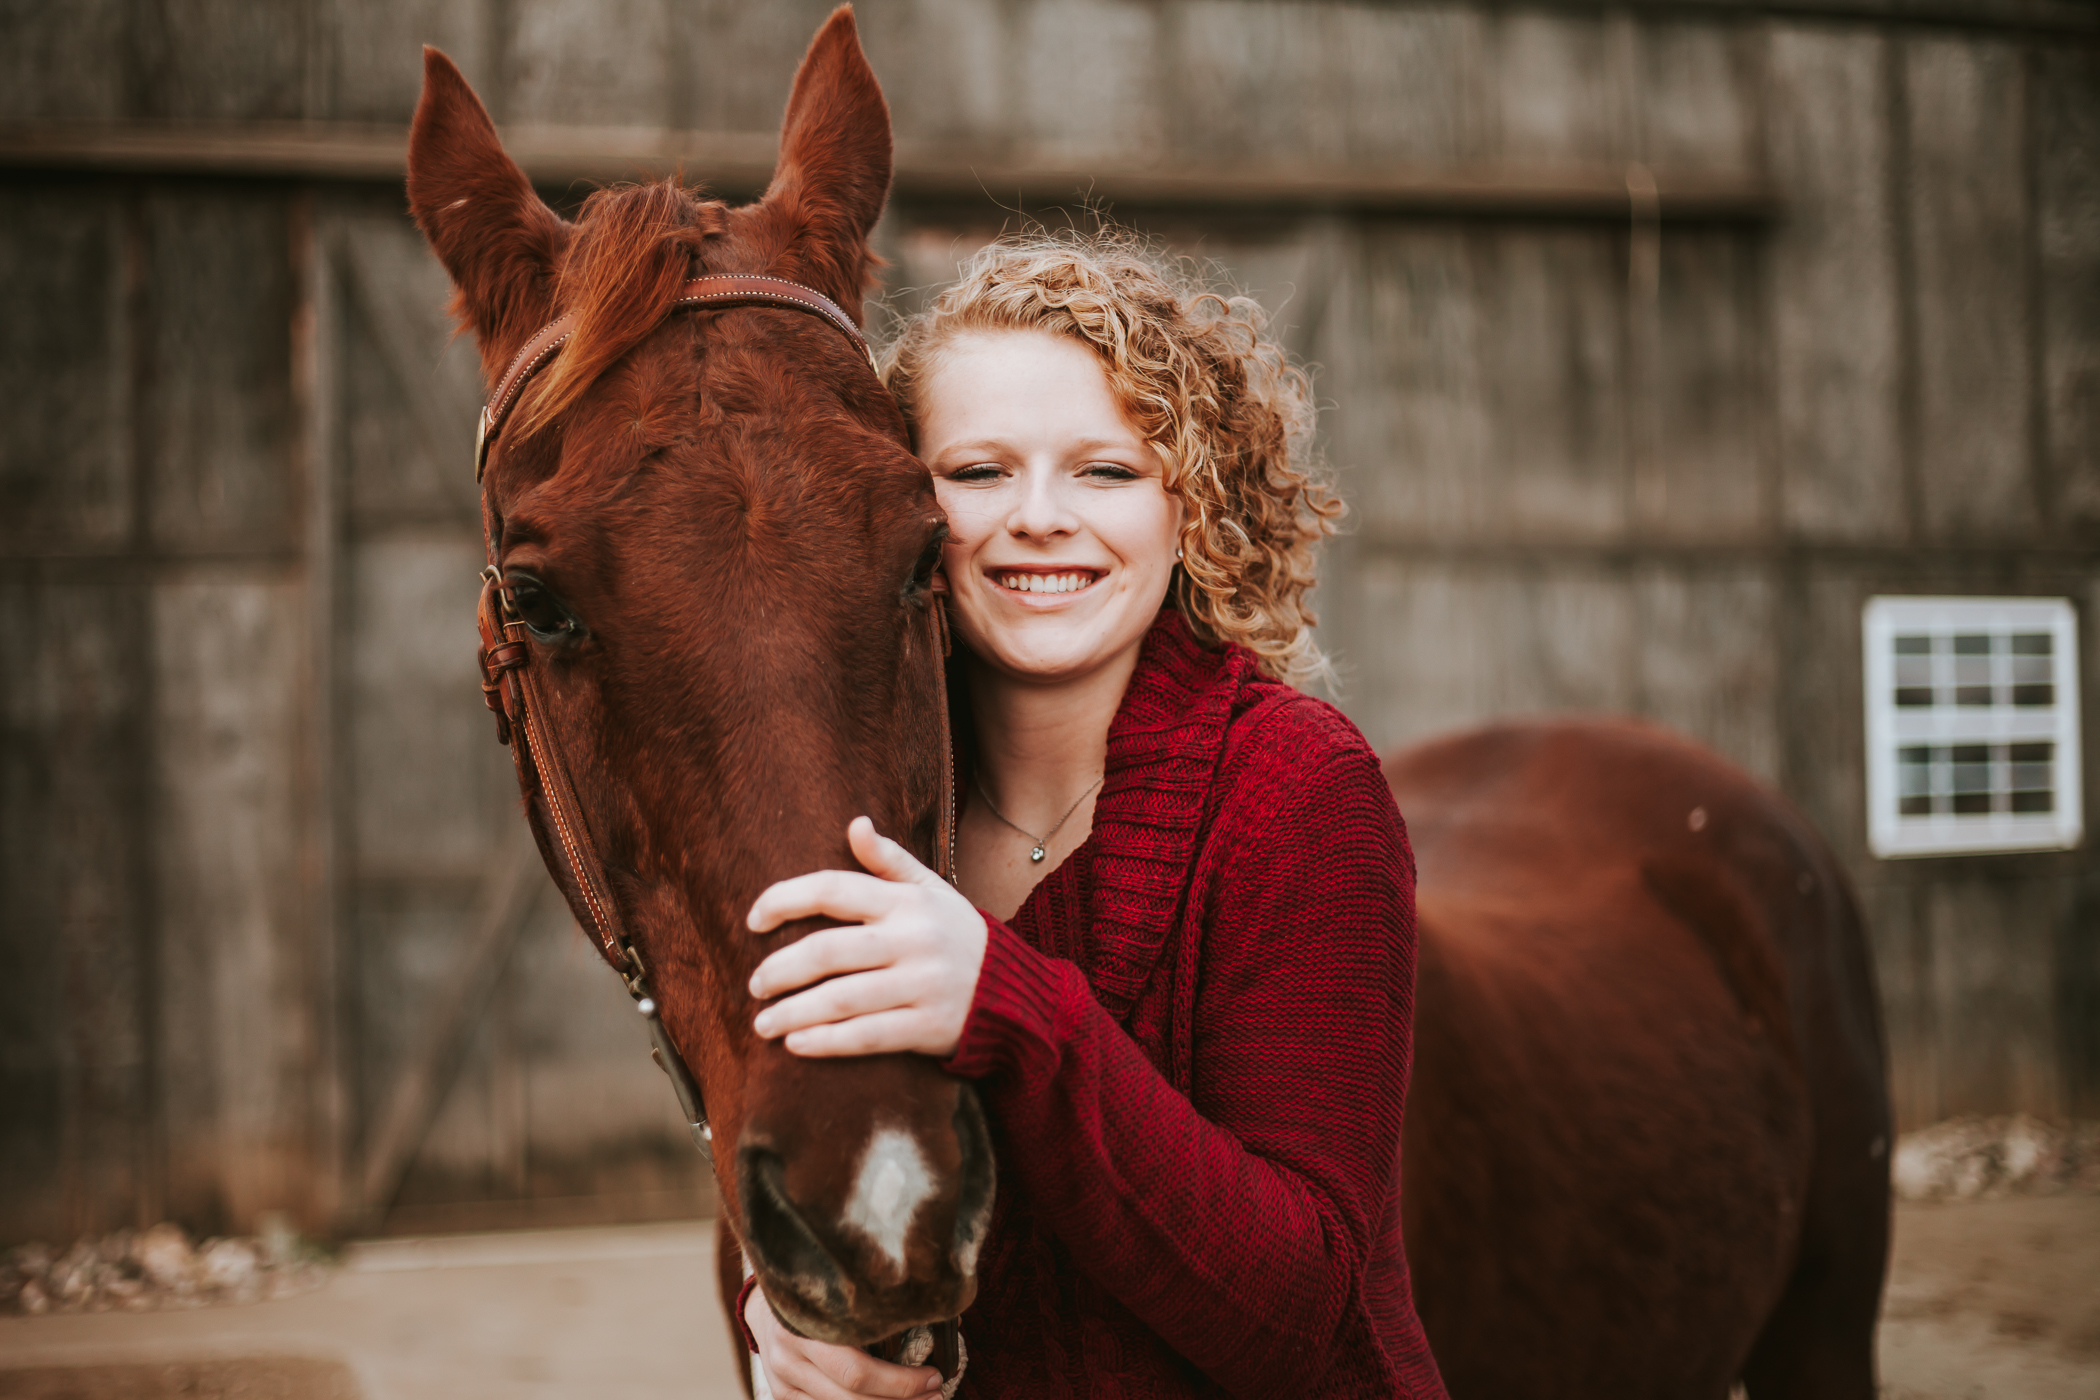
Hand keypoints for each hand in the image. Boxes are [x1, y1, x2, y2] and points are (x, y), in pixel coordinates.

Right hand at [746, 1282, 943, 1399]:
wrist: (765, 1302)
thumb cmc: (816, 1291)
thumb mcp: (840, 1289)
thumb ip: (873, 1308)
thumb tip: (934, 1317)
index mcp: (807, 1322)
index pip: (858, 1370)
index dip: (901, 1381)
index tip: (935, 1375)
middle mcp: (790, 1355)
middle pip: (851, 1396)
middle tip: (935, 1396)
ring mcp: (782, 1379)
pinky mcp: (780, 1394)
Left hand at [747, 817, 986, 1058]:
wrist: (1016, 991)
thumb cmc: (959, 937)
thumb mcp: (932, 891)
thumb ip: (889, 861)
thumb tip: (855, 824)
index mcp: (906, 902)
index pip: (833, 889)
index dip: (784, 900)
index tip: (753, 920)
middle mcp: (912, 941)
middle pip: (827, 950)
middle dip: (780, 969)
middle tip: (754, 986)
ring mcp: (921, 985)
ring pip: (841, 999)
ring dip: (792, 1014)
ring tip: (762, 1025)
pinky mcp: (928, 1026)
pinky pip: (867, 1036)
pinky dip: (827, 1043)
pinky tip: (796, 1046)